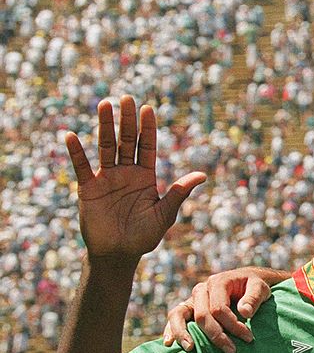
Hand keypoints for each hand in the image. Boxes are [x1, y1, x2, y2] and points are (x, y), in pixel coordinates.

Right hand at [65, 96, 205, 261]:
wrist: (119, 254)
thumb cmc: (144, 236)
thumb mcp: (164, 214)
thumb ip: (179, 193)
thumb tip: (202, 175)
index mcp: (145, 176)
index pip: (147, 147)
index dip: (148, 128)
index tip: (148, 108)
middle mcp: (126, 173)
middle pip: (126, 141)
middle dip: (127, 120)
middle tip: (126, 98)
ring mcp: (106, 178)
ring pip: (105, 147)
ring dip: (104, 126)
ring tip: (104, 104)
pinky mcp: (88, 189)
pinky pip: (82, 167)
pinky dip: (77, 153)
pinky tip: (71, 136)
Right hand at [162, 268, 273, 352]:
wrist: (247, 281)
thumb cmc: (255, 285)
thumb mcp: (260, 288)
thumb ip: (253, 298)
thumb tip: (244, 312)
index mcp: (218, 282)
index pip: (219, 308)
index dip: (232, 325)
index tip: (249, 338)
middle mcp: (202, 290)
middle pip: (202, 315)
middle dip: (215, 335)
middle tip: (231, 351)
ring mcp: (193, 299)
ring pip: (179, 314)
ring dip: (182, 333)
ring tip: (190, 348)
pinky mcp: (190, 308)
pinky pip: (176, 318)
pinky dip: (171, 330)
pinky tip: (169, 343)